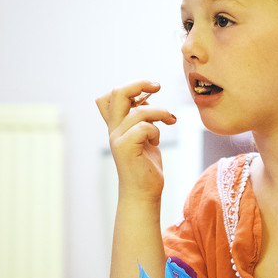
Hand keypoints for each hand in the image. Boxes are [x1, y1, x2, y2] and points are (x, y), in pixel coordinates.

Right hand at [95, 81, 175, 199]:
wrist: (143, 193)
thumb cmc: (145, 165)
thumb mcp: (144, 136)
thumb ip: (141, 118)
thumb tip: (146, 97)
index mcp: (116, 125)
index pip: (107, 97)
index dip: (128, 87)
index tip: (149, 90)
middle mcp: (113, 129)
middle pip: (117, 93)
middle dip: (139, 84)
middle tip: (158, 86)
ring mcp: (117, 138)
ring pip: (138, 111)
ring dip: (160, 112)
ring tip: (170, 120)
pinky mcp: (125, 147)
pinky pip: (144, 127)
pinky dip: (156, 131)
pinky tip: (156, 142)